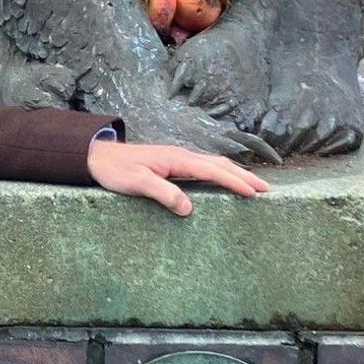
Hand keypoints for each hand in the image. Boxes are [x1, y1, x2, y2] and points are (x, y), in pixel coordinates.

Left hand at [86, 137, 269, 215]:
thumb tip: (188, 208)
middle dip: (244, 176)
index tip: (254, 192)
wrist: (98, 156)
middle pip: (220, 164)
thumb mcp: (137, 183)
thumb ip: (163, 194)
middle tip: (266, 189)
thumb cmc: (116, 171)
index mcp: (177, 159)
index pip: (213, 171)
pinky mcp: (173, 163)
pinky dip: (221, 173)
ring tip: (253, 186)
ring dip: (235, 173)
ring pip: (214, 164)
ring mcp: (178, 158)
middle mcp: (182, 155)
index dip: (235, 181)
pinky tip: (223, 181)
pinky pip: (204, 167)